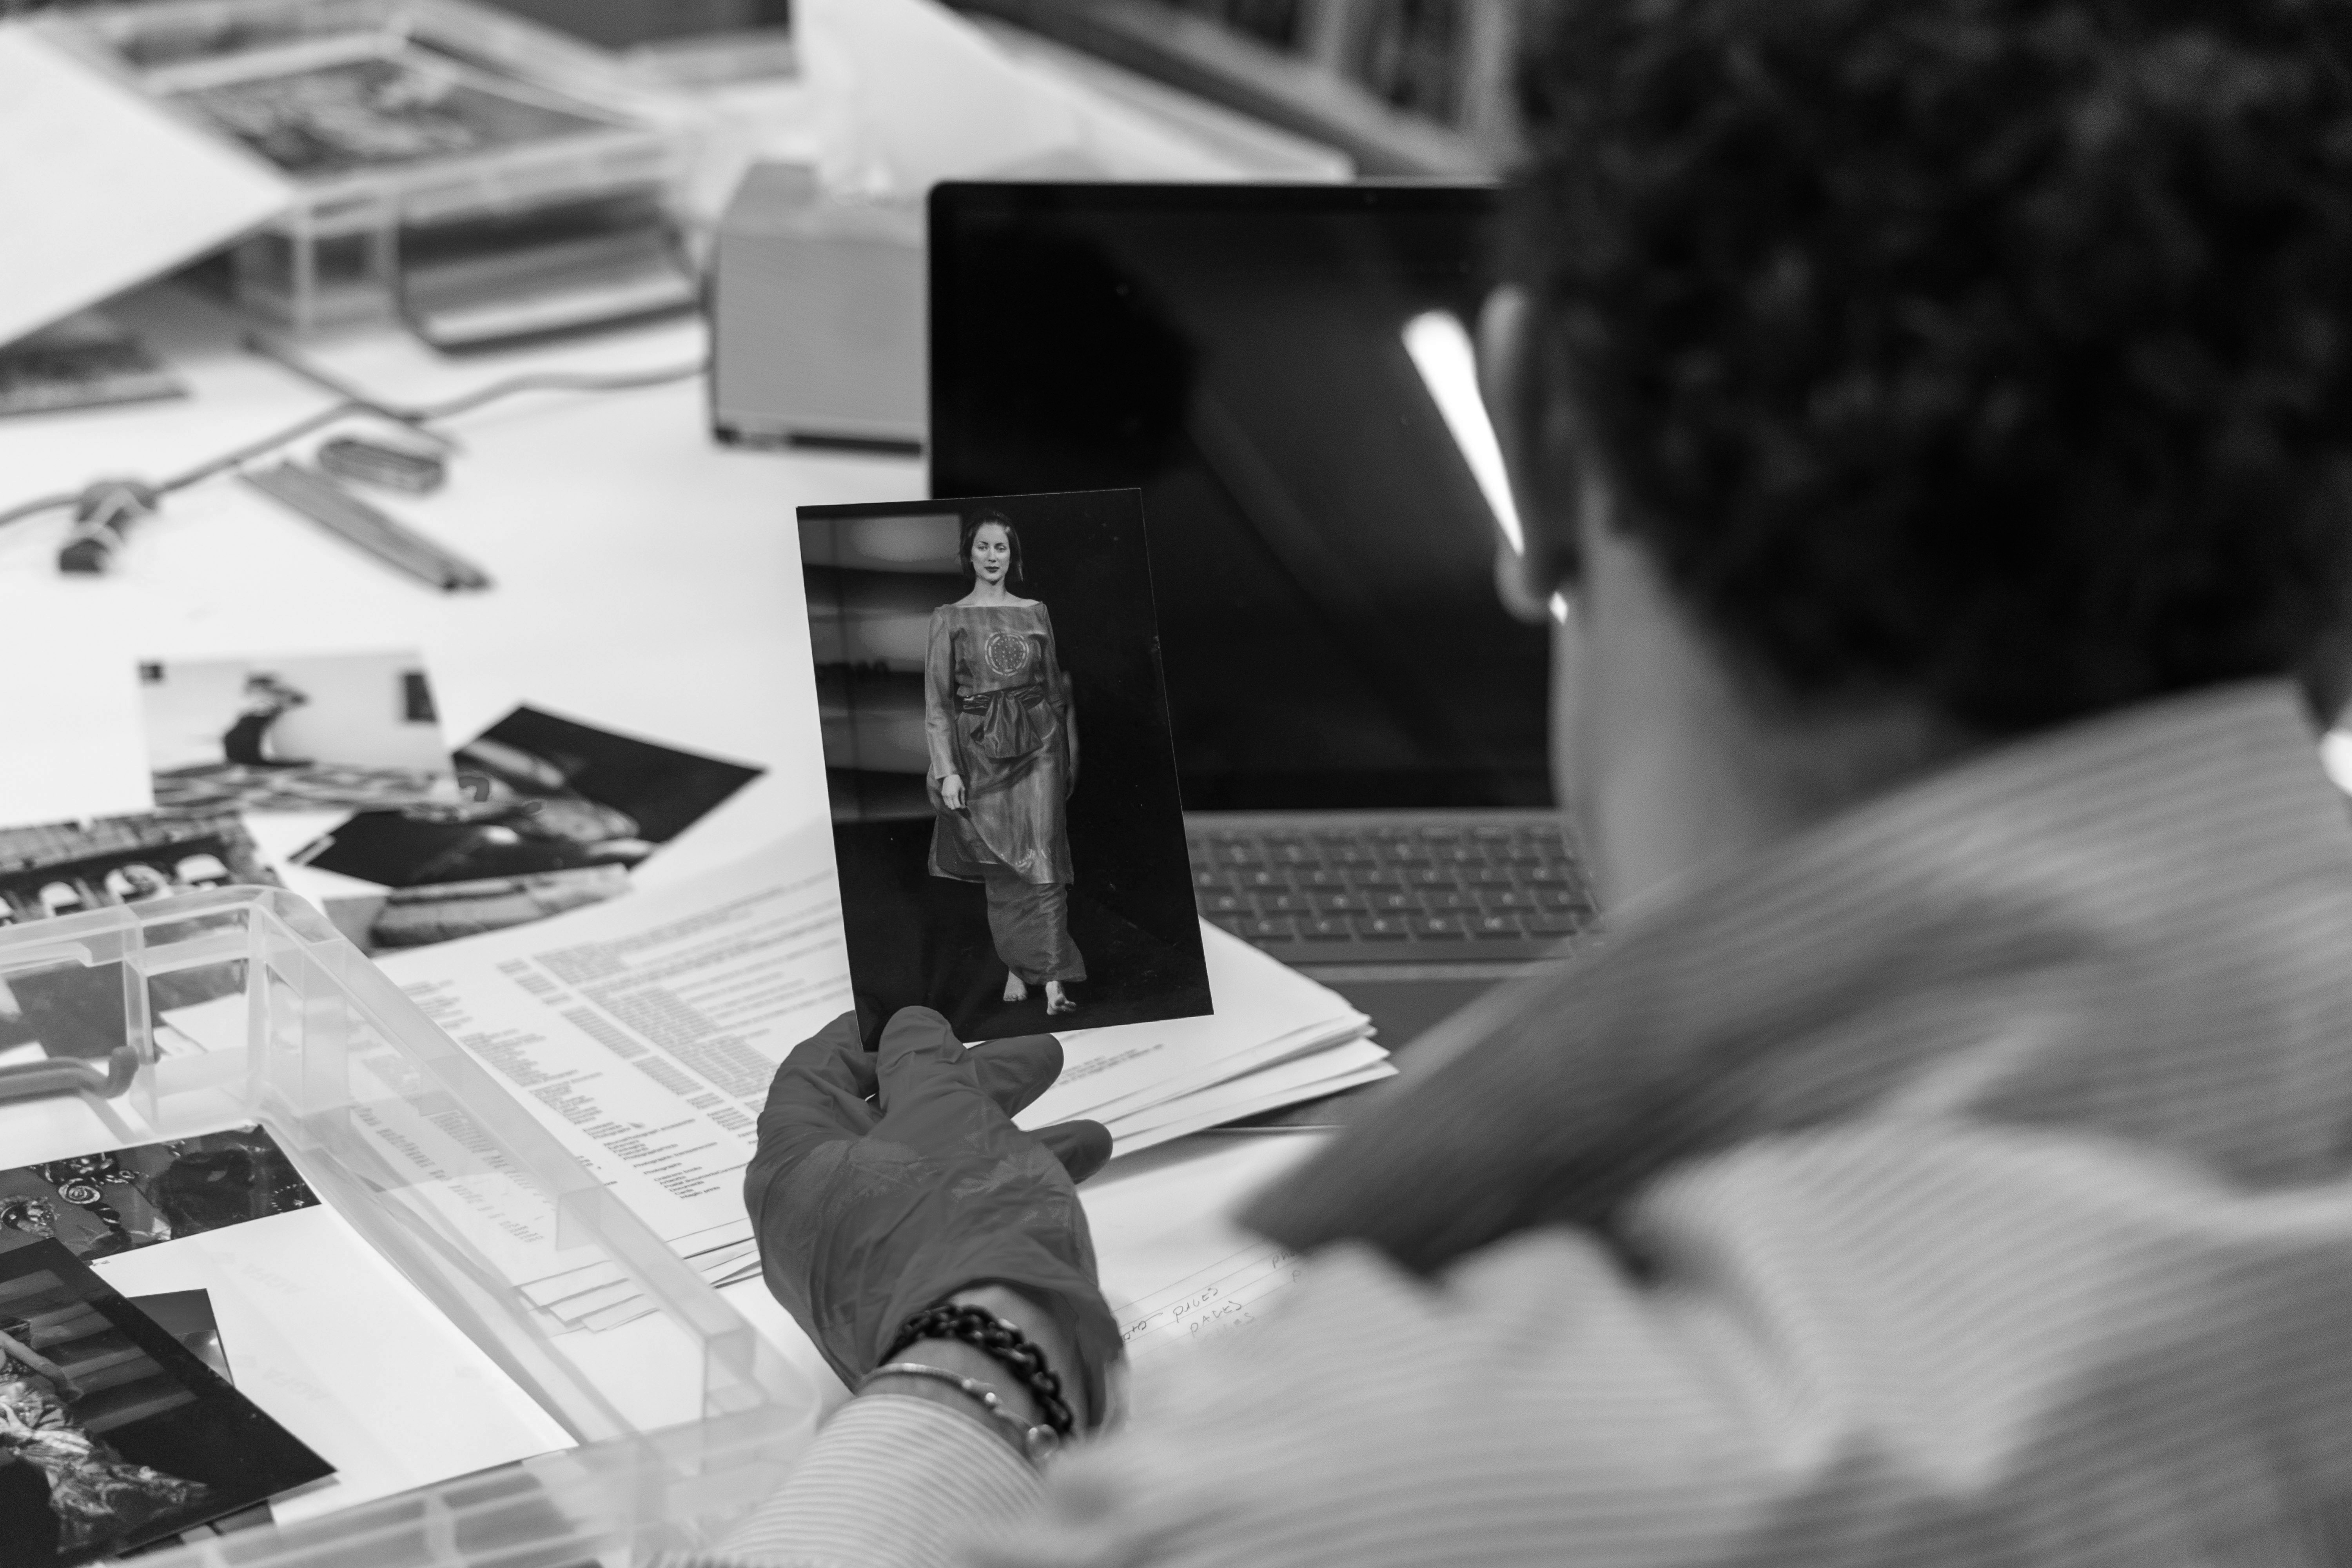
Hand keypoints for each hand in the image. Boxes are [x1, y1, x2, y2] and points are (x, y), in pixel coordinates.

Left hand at [745, 1009, 1118, 1420]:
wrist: (990, 1360)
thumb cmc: (954, 1224)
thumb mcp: (944, 1112)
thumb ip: (924, 1060)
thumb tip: (908, 1032)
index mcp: (795, 1167)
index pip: (814, 1076)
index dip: (869, 1036)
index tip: (920, 1015)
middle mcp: (815, 1221)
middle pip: (890, 1124)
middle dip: (972, 1086)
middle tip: (1033, 1059)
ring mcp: (864, 1266)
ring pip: (934, 1175)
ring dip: (1007, 1138)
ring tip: (1083, 1128)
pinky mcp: (913, 1299)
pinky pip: (952, 1225)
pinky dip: (1005, 1192)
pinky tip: (1078, 1168)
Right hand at [940, 773, 965, 809]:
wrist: (949, 775)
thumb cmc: (957, 781)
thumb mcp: (962, 789)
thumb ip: (963, 797)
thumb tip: (964, 804)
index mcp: (954, 794)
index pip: (957, 806)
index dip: (961, 807)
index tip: (964, 806)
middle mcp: (949, 796)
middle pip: (952, 807)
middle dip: (957, 807)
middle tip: (960, 805)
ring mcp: (945, 795)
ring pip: (948, 806)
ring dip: (953, 805)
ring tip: (956, 802)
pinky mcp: (943, 794)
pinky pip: (945, 802)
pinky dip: (949, 803)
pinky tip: (952, 800)